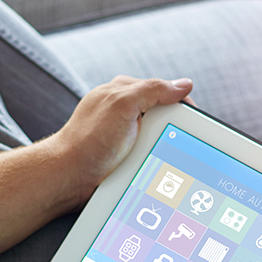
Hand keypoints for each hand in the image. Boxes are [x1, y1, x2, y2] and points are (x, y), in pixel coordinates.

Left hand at [50, 76, 193, 210]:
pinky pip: (150, 154)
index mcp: (124, 92)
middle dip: (172, 128)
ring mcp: (126, 134)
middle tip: (169, 140)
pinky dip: (155, 159)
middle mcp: (125, 111)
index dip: (180, 104)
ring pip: (160, 137)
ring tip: (156, 156)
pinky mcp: (125, 155)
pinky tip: (153, 165)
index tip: (192, 119)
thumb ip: (153, 90)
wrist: (70, 177)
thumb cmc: (89, 141)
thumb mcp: (123, 105)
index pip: (164, 91)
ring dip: (163, 147)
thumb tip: (183, 85)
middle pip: (165, 116)